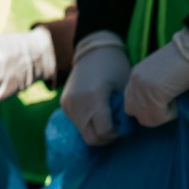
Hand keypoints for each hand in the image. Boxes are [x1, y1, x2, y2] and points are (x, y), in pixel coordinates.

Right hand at [60, 31, 130, 145]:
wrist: (94, 50)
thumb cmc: (115, 67)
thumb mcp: (124, 88)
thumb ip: (122, 111)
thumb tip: (121, 129)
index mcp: (94, 97)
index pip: (103, 131)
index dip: (115, 134)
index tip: (122, 127)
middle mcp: (77, 103)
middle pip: (91, 138)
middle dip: (105, 137)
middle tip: (115, 128)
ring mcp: (68, 104)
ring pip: (83, 132)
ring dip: (95, 131)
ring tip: (106, 118)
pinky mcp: (64, 104)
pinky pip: (76, 123)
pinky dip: (87, 123)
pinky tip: (96, 113)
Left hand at [124, 29, 188, 127]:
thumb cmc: (184, 58)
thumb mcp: (160, 72)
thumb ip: (152, 84)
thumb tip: (157, 102)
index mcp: (135, 74)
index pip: (129, 100)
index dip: (145, 106)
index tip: (161, 103)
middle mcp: (135, 83)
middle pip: (133, 112)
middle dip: (150, 114)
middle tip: (167, 105)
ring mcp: (142, 90)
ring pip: (146, 119)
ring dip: (160, 116)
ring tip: (173, 103)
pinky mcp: (153, 96)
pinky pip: (158, 118)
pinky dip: (169, 115)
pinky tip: (177, 102)